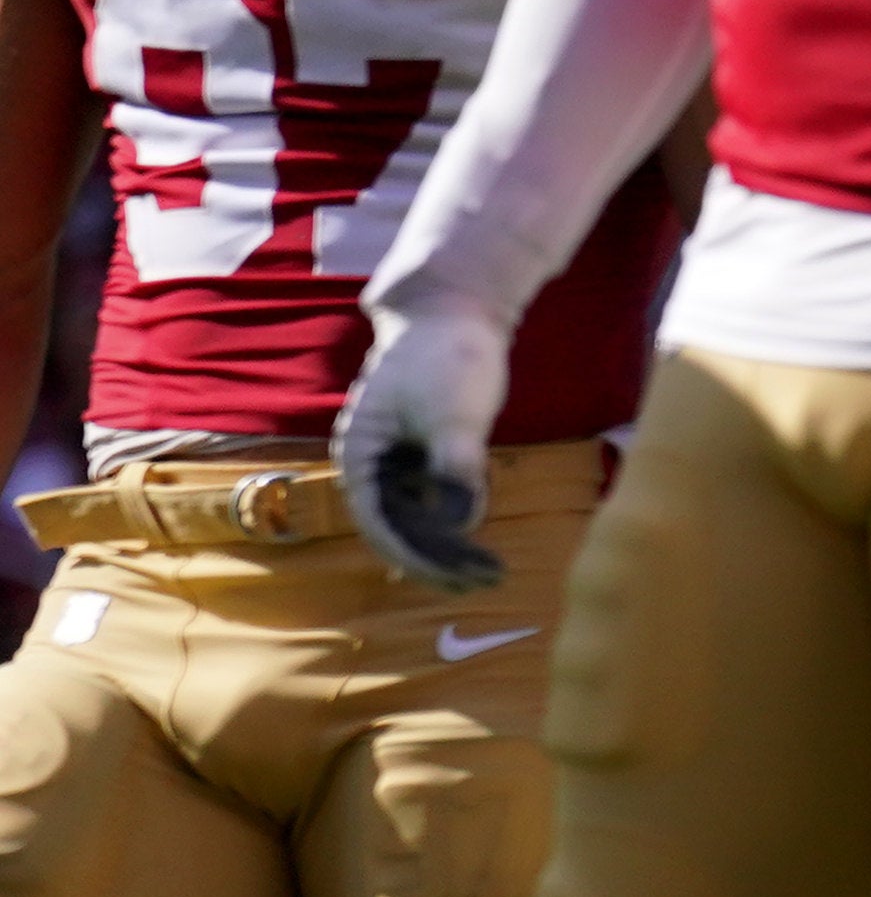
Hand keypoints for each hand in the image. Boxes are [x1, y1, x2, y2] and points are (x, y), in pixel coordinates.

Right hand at [335, 292, 513, 592]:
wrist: (454, 313)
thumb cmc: (449, 357)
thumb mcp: (455, 414)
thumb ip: (455, 467)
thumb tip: (459, 523)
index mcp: (359, 454)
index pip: (380, 524)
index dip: (418, 556)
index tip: (455, 577)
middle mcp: (368, 463)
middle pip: (396, 528)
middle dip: (437, 559)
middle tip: (484, 582)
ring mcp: (392, 460)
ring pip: (413, 518)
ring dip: (445, 547)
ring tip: (485, 573)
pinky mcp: (417, 454)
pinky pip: (429, 501)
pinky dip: (451, 523)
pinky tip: (476, 543)